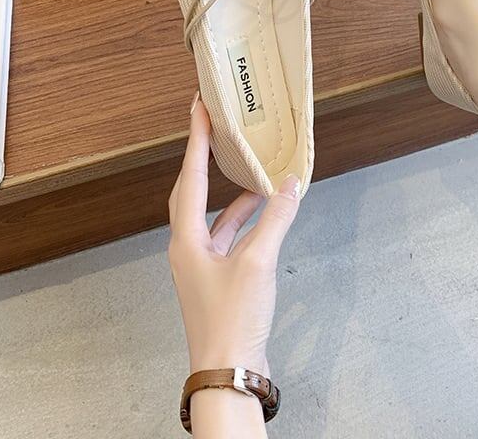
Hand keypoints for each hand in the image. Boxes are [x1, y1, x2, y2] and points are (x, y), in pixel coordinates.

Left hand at [168, 94, 300, 432]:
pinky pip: (228, 234)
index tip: (199, 108)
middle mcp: (187, 246)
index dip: (196, 140)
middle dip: (204, 158)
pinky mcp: (218, 276)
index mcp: (186, 238)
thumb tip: (291, 185)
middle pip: (192, 190)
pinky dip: (245, 218)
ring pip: (213, 213)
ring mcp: (201, 262)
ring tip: (251, 165)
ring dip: (231, 190)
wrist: (229, 370)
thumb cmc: (232, 318)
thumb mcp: (257, 262)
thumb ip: (275, 219)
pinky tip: (264, 209)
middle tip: (215, 127)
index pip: (191, 176)